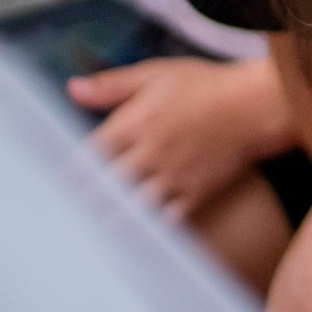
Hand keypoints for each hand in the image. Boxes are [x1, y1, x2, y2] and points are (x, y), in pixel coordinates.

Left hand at [72, 57, 296, 217]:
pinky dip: (147, 230)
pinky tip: (134, 237)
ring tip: (90, 233)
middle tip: (64, 215)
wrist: (257, 106)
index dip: (68, 174)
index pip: (87, 156)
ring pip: (129, 208)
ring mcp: (172, 177)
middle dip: (82, 202)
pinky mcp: (195, 192)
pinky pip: (165, 220)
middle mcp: (148, 154)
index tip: (54, 185)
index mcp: (133, 123)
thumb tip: (73, 89)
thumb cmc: (208, 86)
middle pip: (102, 188)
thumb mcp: (156, 73)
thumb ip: (113, 85)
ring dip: (109, 220)